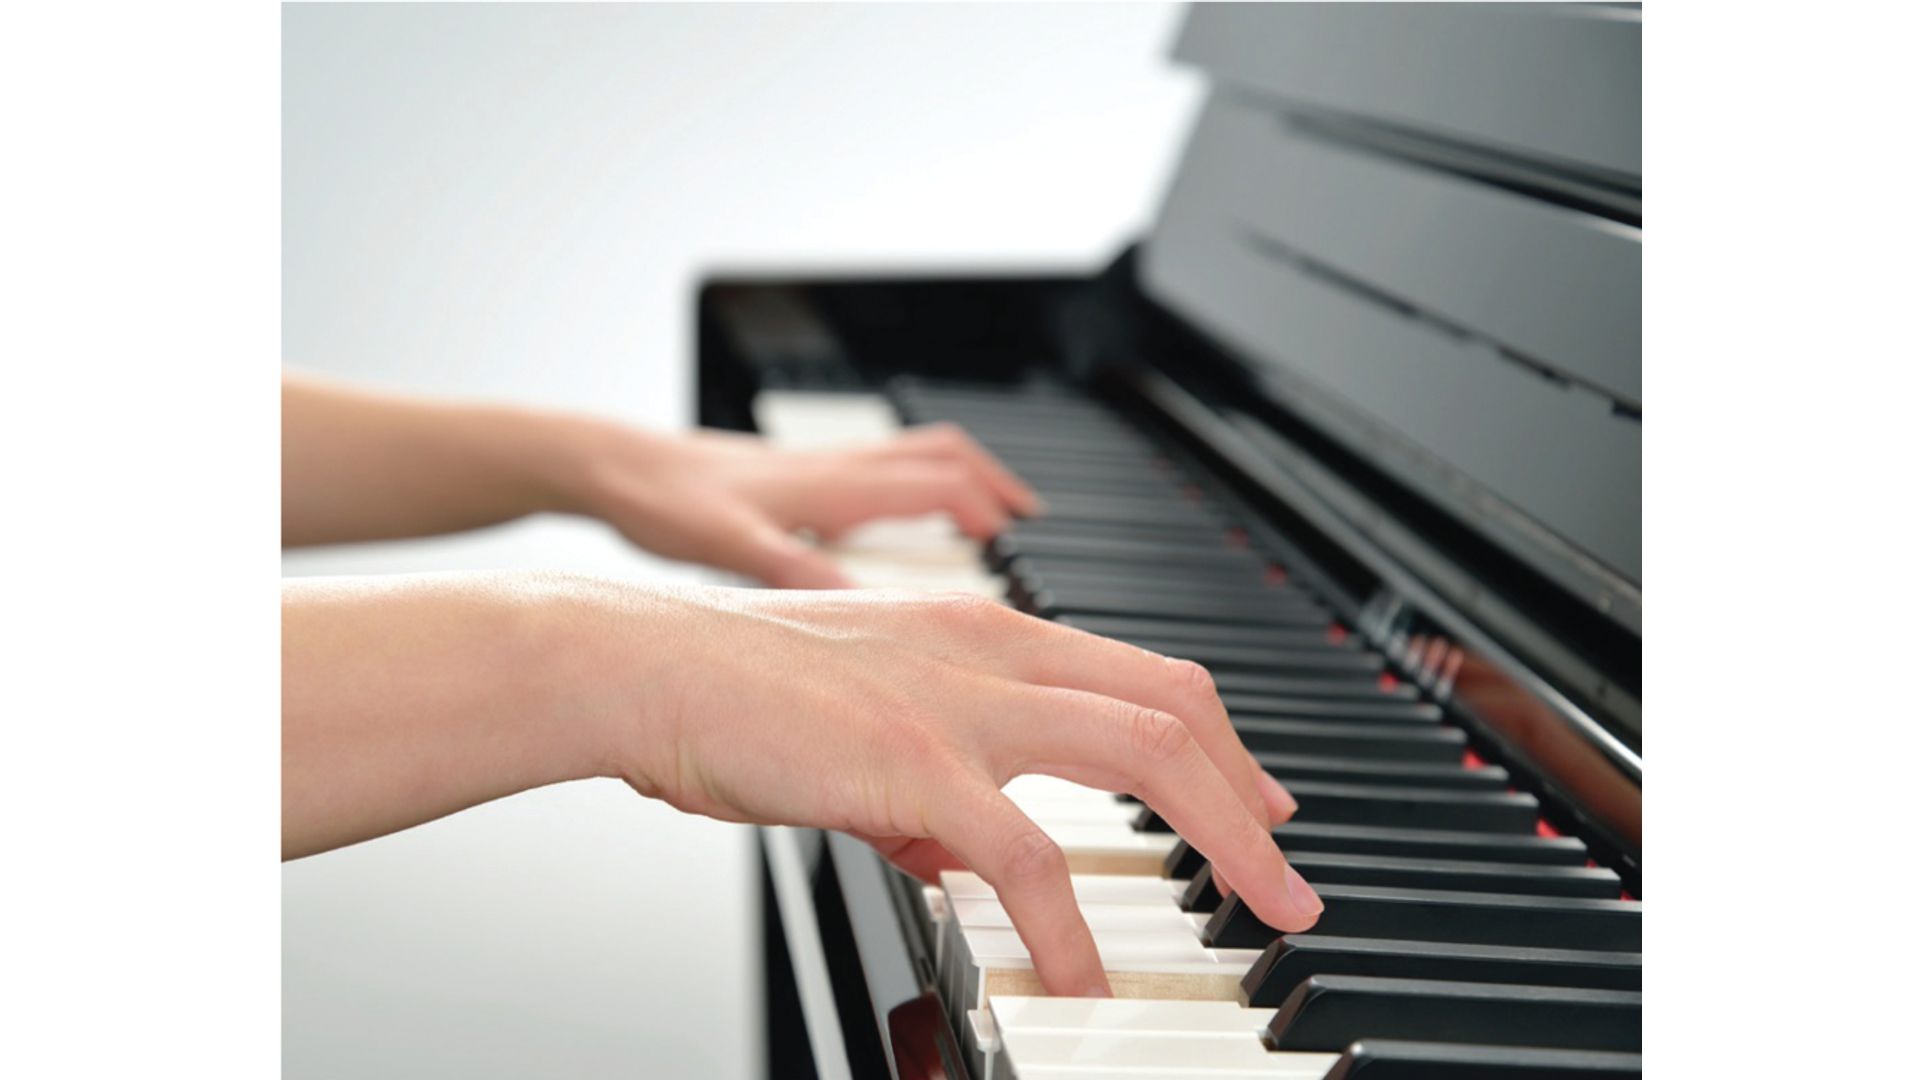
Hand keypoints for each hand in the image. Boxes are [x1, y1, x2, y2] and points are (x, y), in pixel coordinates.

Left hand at [554, 422, 1040, 587]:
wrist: (609, 467)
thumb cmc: (664, 502)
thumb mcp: (734, 548)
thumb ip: (803, 577)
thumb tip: (872, 612)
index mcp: (834, 484)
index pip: (941, 482)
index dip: (992, 512)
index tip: (1024, 545)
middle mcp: (835, 467)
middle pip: (943, 456)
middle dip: (995, 487)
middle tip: (1029, 525)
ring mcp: (816, 467)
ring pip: (913, 455)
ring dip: (958, 479)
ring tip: (988, 517)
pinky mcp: (793, 475)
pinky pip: (877, 468)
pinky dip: (910, 487)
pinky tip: (896, 526)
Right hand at [576, 583, 1320, 996]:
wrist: (642, 666)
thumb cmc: (733, 693)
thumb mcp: (858, 724)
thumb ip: (924, 789)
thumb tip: (959, 857)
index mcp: (983, 632)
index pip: (1137, 676)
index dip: (1215, 738)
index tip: (1253, 796)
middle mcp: (992, 651)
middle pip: (1173, 705)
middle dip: (1250, 791)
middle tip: (1287, 864)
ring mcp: (961, 701)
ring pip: (1144, 752)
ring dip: (1225, 837)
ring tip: (1264, 908)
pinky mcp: (915, 765)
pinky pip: (1027, 856)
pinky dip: (1071, 927)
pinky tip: (1082, 983)